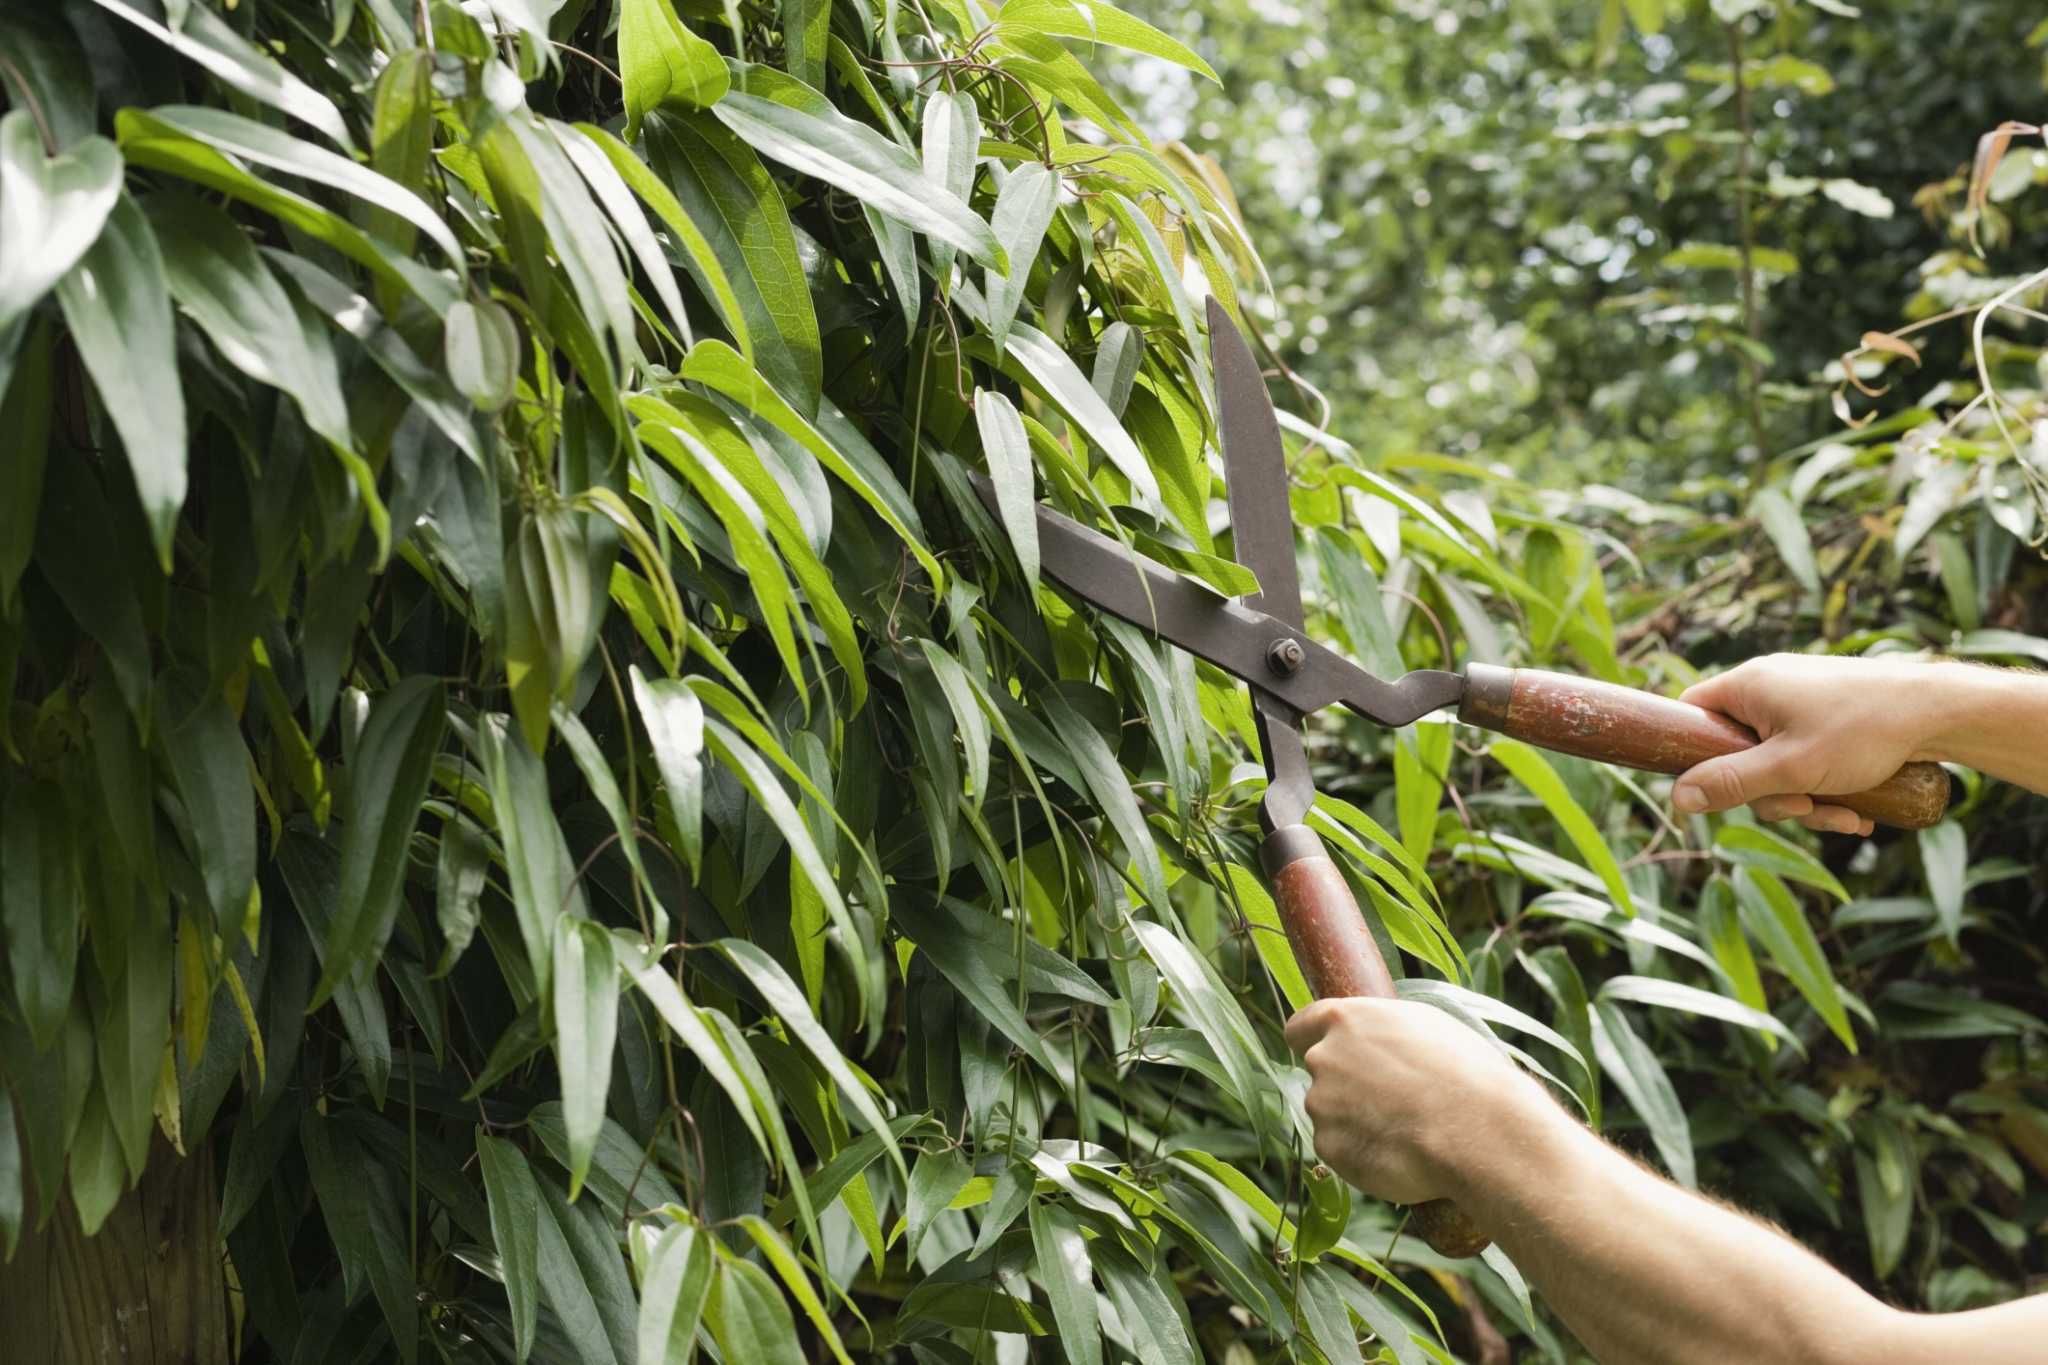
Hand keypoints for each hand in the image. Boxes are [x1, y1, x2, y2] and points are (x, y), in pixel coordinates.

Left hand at [1283, 997, 1544, 1203]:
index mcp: (1344, 1020)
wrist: (1478, 1132)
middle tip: (1390, 1102)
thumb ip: (1381, 1030)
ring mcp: (1322, 1105)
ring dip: (1357, 1122)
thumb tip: (1373, 1039)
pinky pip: (1342, 1150)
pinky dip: (1363, 1154)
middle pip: (1320, 1074)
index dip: (1312, 1042)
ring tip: (1407, 1130)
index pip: (1300, 1028)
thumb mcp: (1425, 1026)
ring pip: (1332, 1115)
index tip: (1326, 1053)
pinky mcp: (1330, 1147)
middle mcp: (1324, 1058)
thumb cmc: (1465, 1072)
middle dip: (1345, 1086)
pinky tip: (1400, 1152)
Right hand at [1672, 653, 1955, 834]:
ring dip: (1805, 799)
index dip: (1693, 754)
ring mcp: (1802, 701)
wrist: (1942, 711)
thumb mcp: (1789, 769)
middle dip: (1770, 793)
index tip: (1715, 788)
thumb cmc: (1862, 731)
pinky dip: (1827, 788)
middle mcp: (1770, 686)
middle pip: (1738, 752)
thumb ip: (1730, 784)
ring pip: (1778, 763)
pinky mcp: (1831, 716)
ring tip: (1846, 814)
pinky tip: (1858, 811)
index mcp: (1748, 685)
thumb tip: (1677, 800)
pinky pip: (1808, 759)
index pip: (1690, 713)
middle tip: (1803, 806)